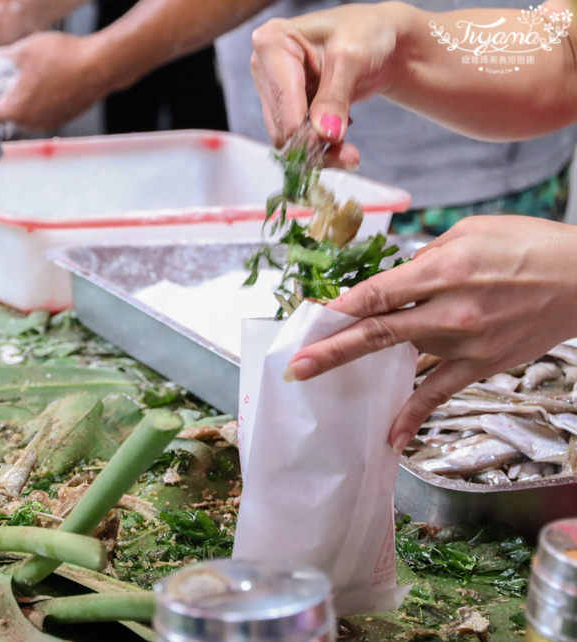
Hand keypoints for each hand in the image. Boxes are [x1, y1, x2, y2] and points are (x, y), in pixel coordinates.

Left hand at [0, 31, 111, 130]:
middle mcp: (30, 122)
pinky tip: (41, 83)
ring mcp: (47, 122)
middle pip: (3, 116)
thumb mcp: (21, 51)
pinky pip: (40, 113)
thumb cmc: (63, 59)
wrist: (99, 66)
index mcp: (15, 109)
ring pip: (23, 114)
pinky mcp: (61, 118)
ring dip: (17, 102)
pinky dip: (36, 102)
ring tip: (20, 81)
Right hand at [249, 2, 413, 167]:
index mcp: (273, 42)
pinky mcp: (287, 109)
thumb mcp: (352, 58)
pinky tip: (341, 140)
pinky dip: (321, 147)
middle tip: (348, 154)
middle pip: (280, 123)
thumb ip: (335, 97)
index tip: (330, 139)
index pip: (281, 97)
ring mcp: (275, 90)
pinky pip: (297, 140)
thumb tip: (324, 133)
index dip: (302, 125)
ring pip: (287, 138)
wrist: (380, 40)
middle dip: (314, 142)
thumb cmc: (366, 31)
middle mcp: (266, 67)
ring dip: (319, 150)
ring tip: (350, 154)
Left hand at [284, 216, 576, 448]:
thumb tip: (395, 279)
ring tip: (322, 383)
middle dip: (331, 350)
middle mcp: (449, 309)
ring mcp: (465, 342)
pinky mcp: (482, 364)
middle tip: (296, 366)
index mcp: (442, 270)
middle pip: (377, 332)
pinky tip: (390, 435)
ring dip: (362, 371)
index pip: (375, 293)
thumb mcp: (470, 232)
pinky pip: (439, 394)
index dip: (336, 308)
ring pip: (401, 360)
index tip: (307, 319)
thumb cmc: (528, 245)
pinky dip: (412, 415)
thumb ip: (425, 258)